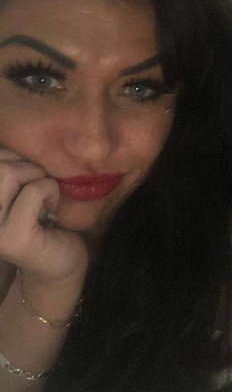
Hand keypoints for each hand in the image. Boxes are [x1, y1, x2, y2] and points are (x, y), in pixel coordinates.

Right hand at [0, 147, 88, 290]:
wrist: (62, 262)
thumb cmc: (44, 217)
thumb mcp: (22, 186)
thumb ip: (10, 167)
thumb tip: (8, 129)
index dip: (9, 154)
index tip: (25, 173)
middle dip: (25, 165)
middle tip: (39, 183)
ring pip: (9, 174)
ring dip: (37, 177)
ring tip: (45, 194)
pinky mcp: (12, 238)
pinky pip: (33, 192)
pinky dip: (50, 191)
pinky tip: (52, 209)